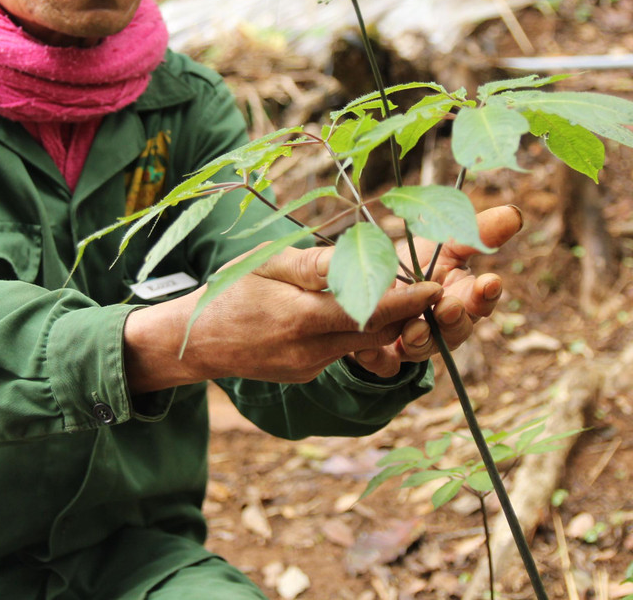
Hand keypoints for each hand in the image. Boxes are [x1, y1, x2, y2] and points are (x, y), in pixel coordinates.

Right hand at [123, 245, 443, 391]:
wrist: (196, 341)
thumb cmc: (230, 289)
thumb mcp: (267, 263)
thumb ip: (316, 265)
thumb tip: (360, 256)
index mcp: (301, 317)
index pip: (369, 311)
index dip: (407, 300)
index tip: (436, 287)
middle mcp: (310, 350)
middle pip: (374, 333)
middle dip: (406, 313)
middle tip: (431, 287)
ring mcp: (309, 367)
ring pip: (361, 345)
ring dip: (383, 324)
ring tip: (401, 296)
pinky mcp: (305, 375)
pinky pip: (341, 352)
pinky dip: (354, 333)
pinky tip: (352, 313)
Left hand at [347, 205, 522, 377]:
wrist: (370, 285)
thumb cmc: (416, 263)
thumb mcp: (443, 244)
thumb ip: (475, 233)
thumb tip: (514, 214)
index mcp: (462, 299)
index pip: (482, 301)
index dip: (487, 294)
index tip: (490, 280)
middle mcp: (443, 327)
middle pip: (456, 330)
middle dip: (454, 319)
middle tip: (449, 306)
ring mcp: (414, 343)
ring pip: (422, 348)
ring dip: (420, 339)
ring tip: (413, 329)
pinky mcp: (384, 356)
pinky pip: (383, 363)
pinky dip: (376, 360)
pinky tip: (364, 350)